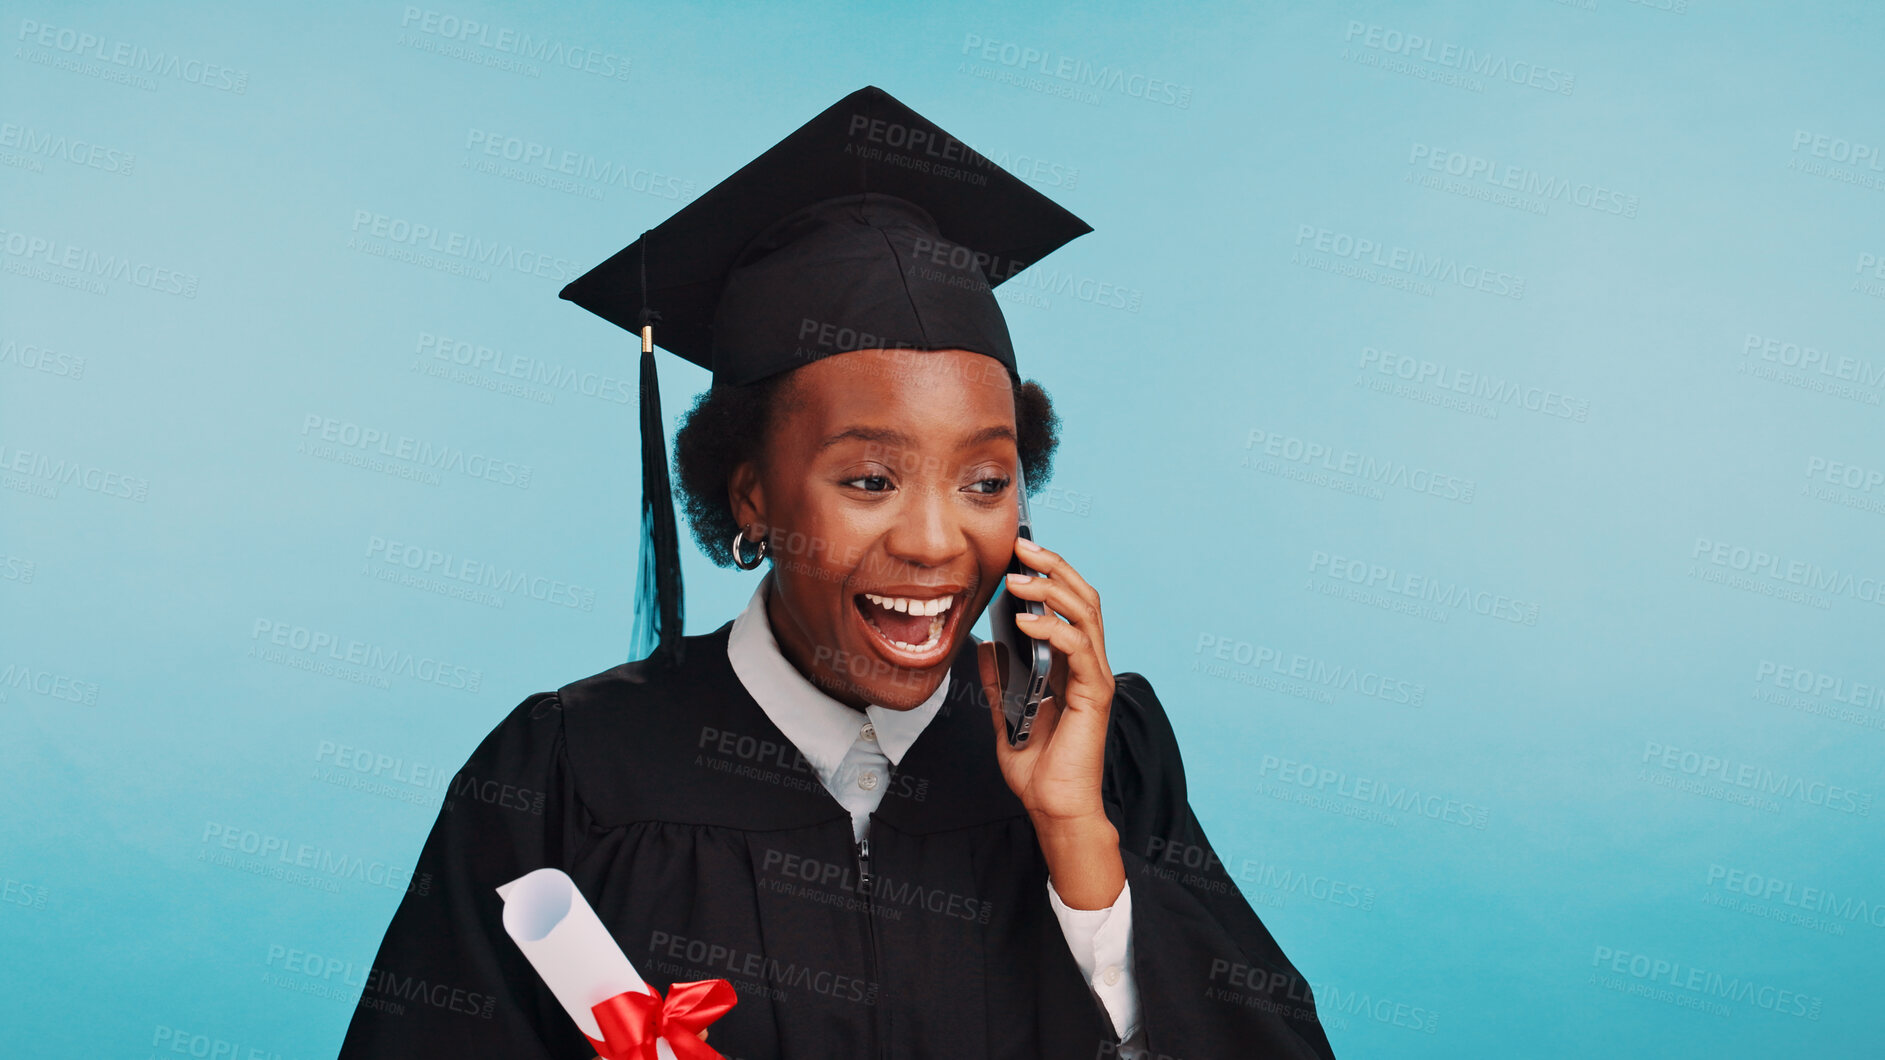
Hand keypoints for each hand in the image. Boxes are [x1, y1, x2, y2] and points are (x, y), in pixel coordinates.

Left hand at [978, 536, 1122, 908]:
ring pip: (1086, 614)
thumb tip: (984, 646)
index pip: (1068, 606)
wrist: (1053, 808)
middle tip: (1023, 547)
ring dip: (1052, 589)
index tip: (1020, 555)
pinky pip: (1079, 648)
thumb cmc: (1038, 768)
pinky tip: (1026, 621)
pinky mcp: (1094, 695)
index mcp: (1071, 666)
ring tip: (1020, 577)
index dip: (1049, 576)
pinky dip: (1053, 628)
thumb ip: (1000, 680)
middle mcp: (1088, 665)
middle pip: (1083, 598)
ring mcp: (1095, 677)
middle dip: (1054, 567)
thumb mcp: (1007, 715)